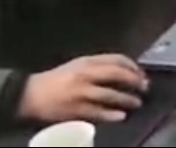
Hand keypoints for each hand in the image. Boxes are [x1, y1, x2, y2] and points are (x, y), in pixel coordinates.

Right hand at [19, 54, 147, 122]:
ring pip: (109, 94)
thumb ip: (98, 68)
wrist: (30, 94)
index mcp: (86, 61)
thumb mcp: (77, 67)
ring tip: (137, 103)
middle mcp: (85, 74)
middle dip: (134, 80)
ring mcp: (80, 92)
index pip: (116, 59)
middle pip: (116, 74)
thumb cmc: (57, 80)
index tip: (142, 74)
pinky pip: (97, 112)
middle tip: (145, 87)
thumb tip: (124, 73)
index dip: (133, 66)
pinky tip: (121, 116)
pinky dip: (111, 114)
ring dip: (127, 99)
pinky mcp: (75, 109)